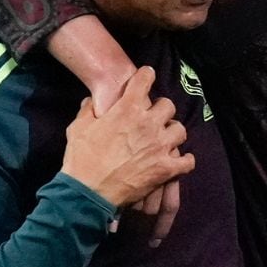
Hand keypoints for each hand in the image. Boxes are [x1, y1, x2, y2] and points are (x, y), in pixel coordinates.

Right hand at [61, 66, 194, 209]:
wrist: (88, 191)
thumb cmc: (81, 158)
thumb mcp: (78, 127)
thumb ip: (88, 110)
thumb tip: (91, 100)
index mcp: (127, 108)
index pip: (145, 78)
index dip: (145, 76)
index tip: (145, 77)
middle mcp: (148, 123)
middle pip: (168, 105)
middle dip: (161, 109)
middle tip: (153, 117)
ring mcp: (160, 146)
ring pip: (180, 130)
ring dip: (172, 133)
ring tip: (165, 138)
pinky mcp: (166, 169)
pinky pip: (187, 161)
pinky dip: (184, 160)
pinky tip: (178, 160)